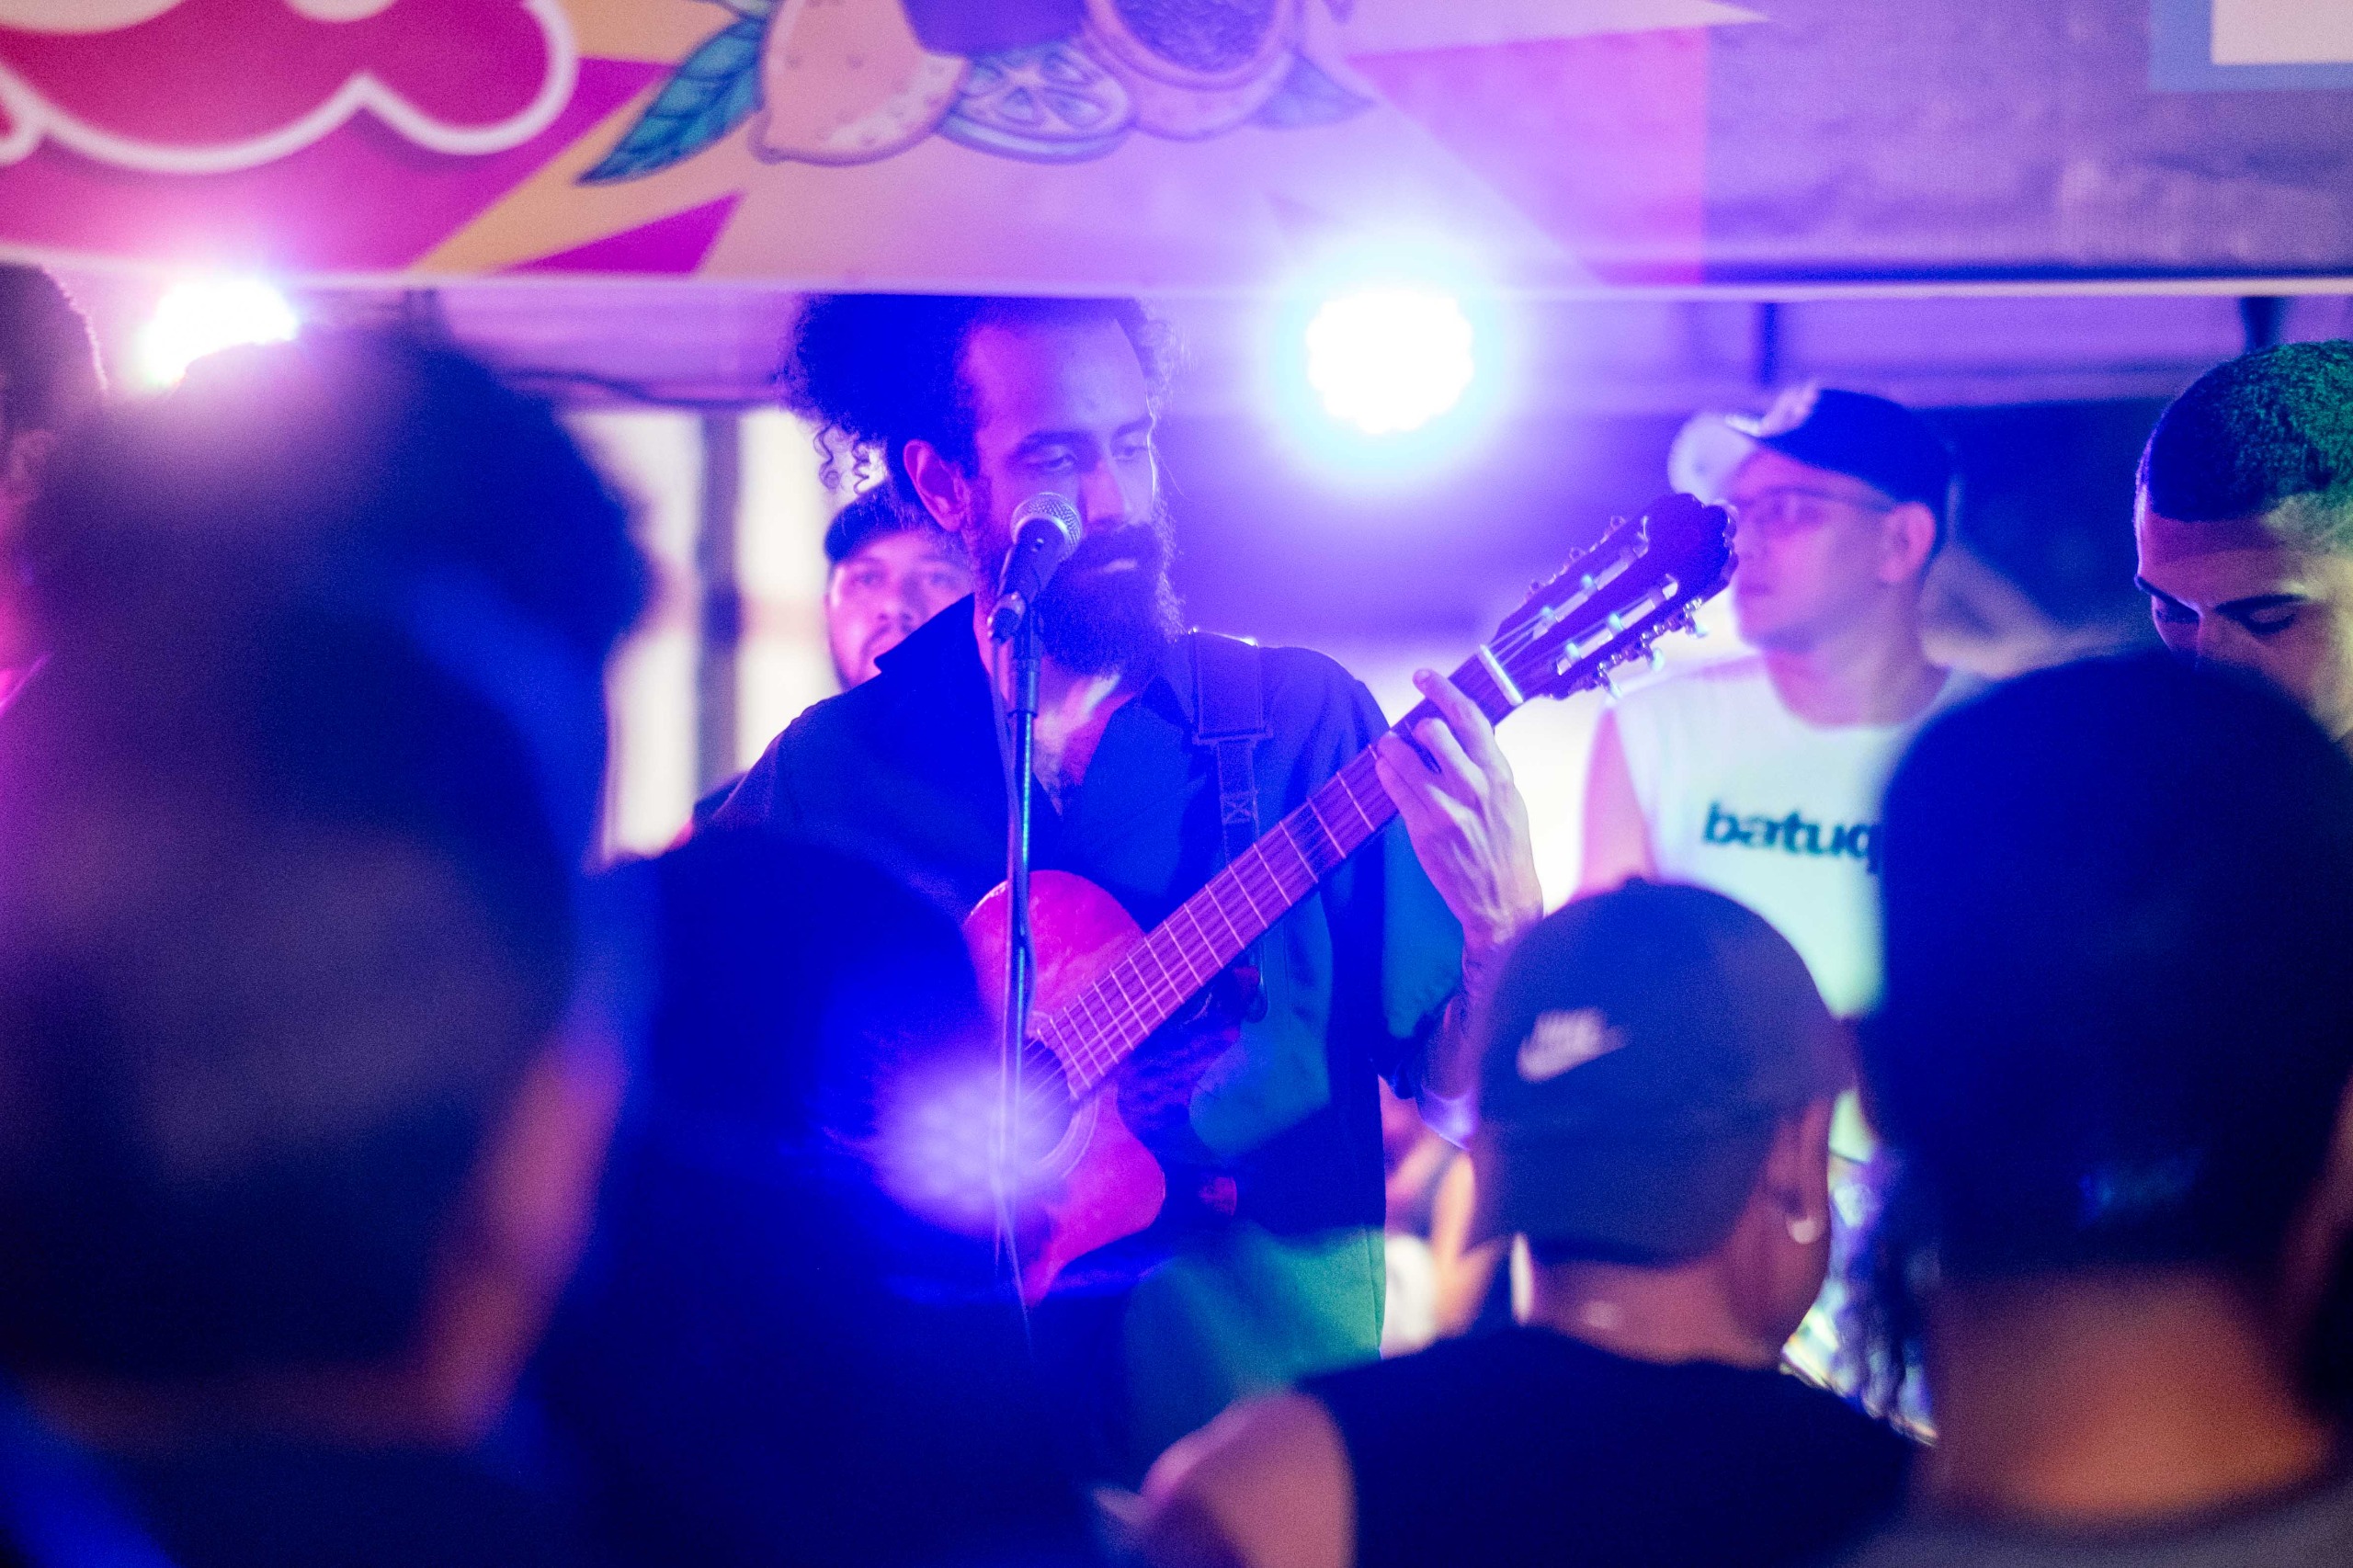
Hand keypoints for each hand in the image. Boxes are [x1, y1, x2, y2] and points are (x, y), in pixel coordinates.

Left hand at [1372, 669, 1544, 986]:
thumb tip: (1463, 729)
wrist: (1503, 900)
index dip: (1443, 690)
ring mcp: (1447, 808)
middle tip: (1411, 730)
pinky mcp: (1424, 829)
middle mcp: (1474, 787)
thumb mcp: (1510, 799)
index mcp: (1500, 774)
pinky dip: (1386, 773)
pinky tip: (1385, 769)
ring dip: (1391, 746)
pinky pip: (1395, 789)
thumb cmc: (1507, 848)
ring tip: (1389, 746)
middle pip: (1434, 731)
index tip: (1425, 677)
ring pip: (1406, 758)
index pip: (1470, 718)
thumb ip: (1488, 764)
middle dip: (1416, 725)